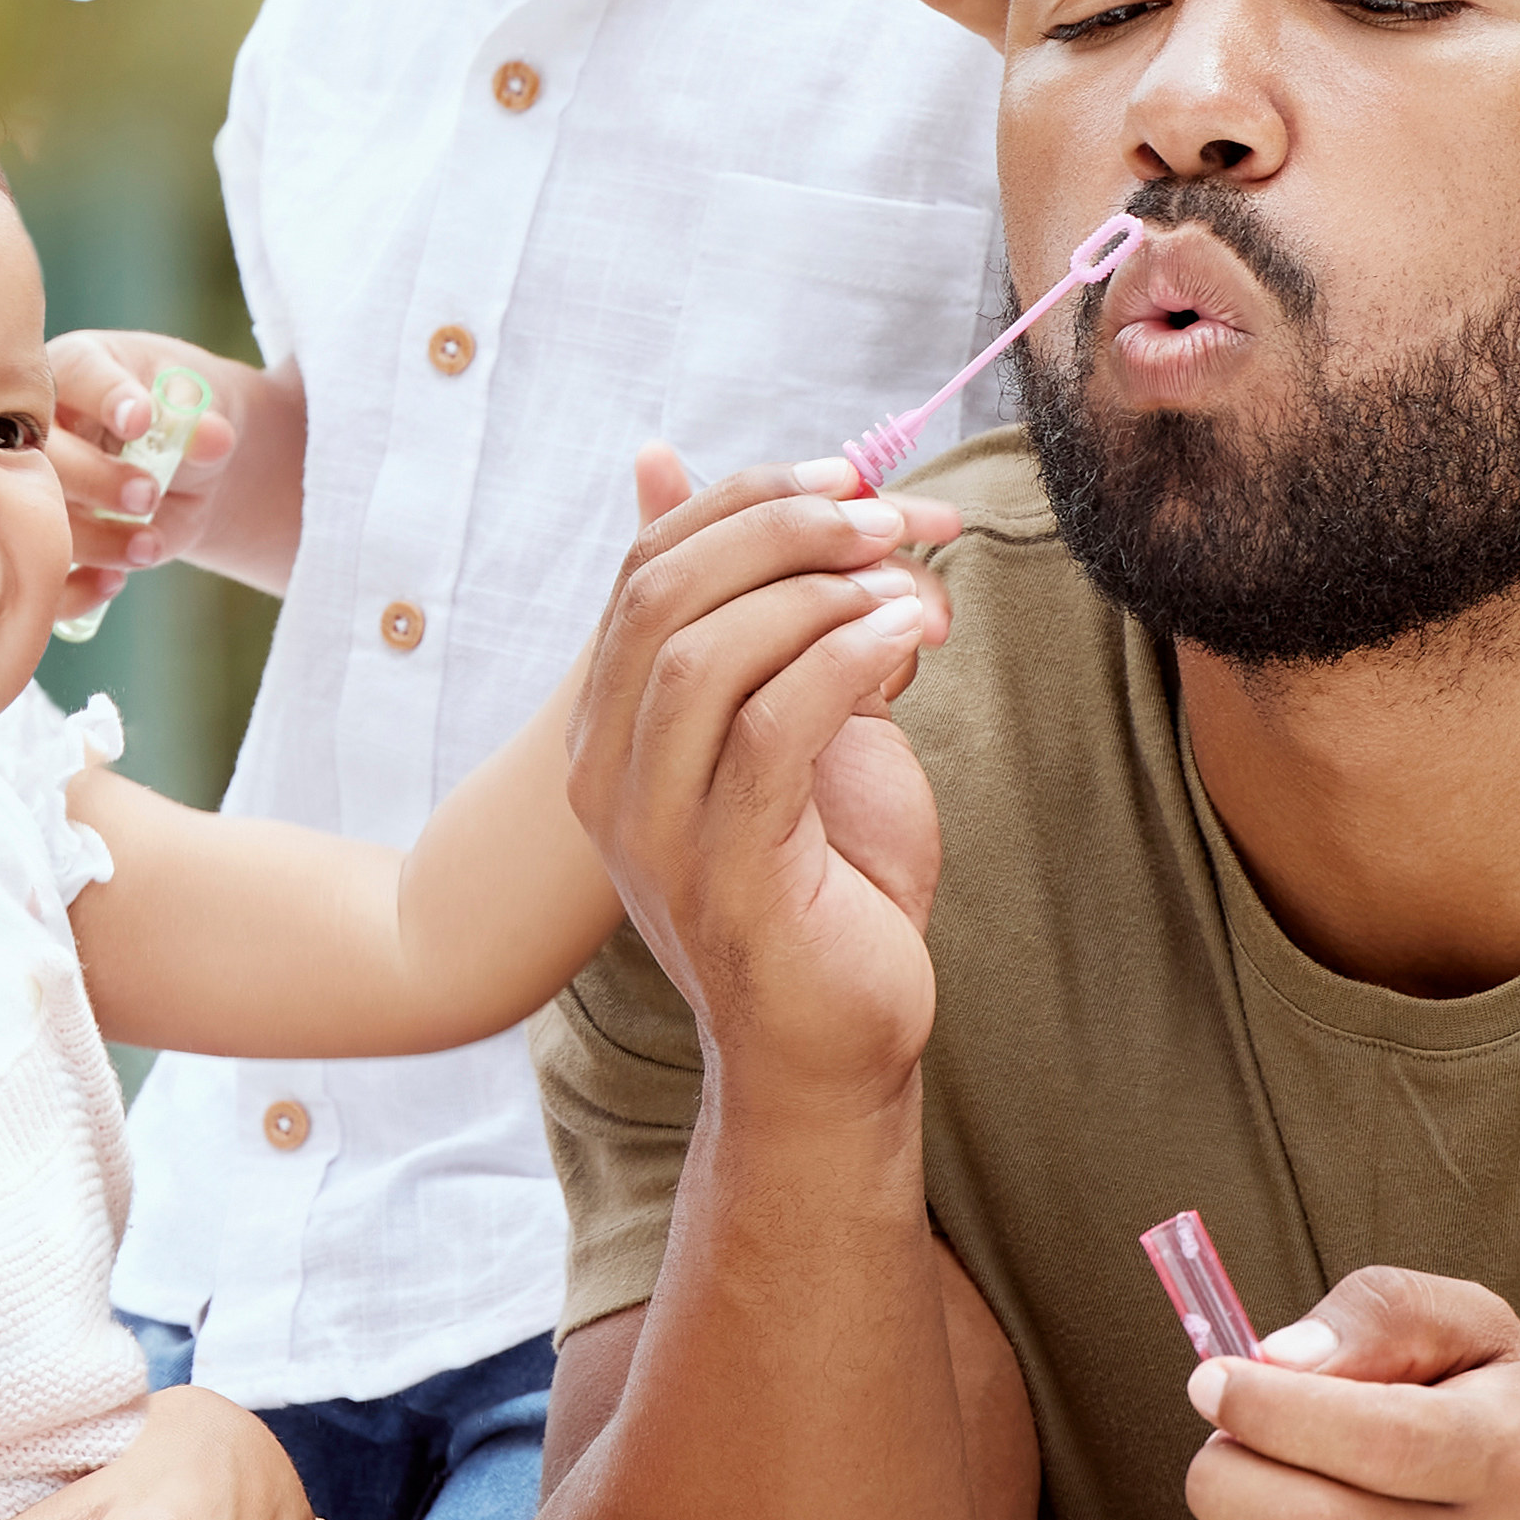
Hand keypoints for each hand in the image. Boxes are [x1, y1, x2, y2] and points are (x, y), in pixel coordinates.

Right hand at [44, 331, 250, 619]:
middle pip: (44, 450)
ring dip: (95, 538)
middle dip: (95, 478)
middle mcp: (41, 423)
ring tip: (148, 544)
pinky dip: (74, 588)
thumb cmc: (184, 416)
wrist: (186, 466)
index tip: (140, 420)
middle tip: (148, 493)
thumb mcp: (201, 408)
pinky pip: (41, 572)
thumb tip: (212, 436)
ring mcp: (35, 486)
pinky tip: (114, 581)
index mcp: (79, 367)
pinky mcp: (44, 540)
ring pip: (41, 516)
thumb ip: (201, 421)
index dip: (105, 396)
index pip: (80, 371)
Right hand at [566, 448, 960, 1118]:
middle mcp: (607, 773)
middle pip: (661, 593)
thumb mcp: (790, 724)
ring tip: (911, 582)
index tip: (851, 473)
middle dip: (783, 528)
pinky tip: (910, 638)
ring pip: (700, 654)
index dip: (744, 497)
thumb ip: (767, 622)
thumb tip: (732, 490)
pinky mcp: (726, 877)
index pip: (644, 565)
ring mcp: (655, 830)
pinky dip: (846, 660)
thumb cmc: (823, 879)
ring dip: (817, 592)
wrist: (833, 1047)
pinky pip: (772, 733)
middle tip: (892, 516)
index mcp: (610, 726)